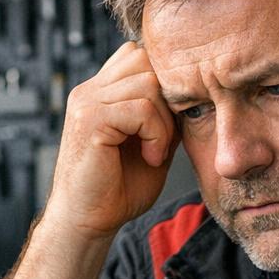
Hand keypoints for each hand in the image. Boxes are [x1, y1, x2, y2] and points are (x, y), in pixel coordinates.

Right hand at [44, 41, 178, 241]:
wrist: (88, 222)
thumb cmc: (118, 190)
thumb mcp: (153, 143)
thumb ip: (164, 115)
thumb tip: (191, 91)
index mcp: (100, 92)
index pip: (139, 56)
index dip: (163, 86)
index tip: (167, 127)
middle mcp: (90, 91)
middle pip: (145, 61)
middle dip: (166, 98)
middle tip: (164, 139)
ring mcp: (86, 101)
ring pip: (148, 83)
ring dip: (163, 121)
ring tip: (156, 151)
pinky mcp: (90, 119)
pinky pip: (141, 108)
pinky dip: (156, 134)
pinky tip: (150, 158)